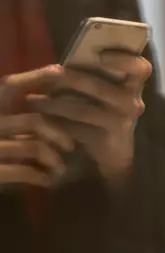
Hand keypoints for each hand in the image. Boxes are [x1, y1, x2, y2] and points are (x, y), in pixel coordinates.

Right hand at [0, 66, 75, 187]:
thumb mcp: (1, 127)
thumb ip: (16, 119)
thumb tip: (52, 95)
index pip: (10, 86)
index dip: (35, 76)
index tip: (60, 71)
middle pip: (34, 120)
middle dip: (58, 133)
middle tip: (70, 146)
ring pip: (33, 146)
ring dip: (52, 158)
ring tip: (59, 168)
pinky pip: (20, 171)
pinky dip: (38, 176)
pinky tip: (46, 181)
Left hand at [29, 50, 151, 188]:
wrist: (115, 150)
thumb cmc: (107, 111)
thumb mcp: (109, 90)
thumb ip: (98, 75)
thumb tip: (64, 61)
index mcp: (134, 85)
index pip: (141, 68)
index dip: (122, 59)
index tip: (98, 55)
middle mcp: (132, 102)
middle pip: (103, 88)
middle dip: (73, 80)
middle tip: (51, 75)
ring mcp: (121, 122)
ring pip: (83, 110)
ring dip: (54, 104)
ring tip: (33, 100)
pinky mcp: (105, 139)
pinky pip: (76, 129)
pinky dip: (56, 124)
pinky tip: (40, 119)